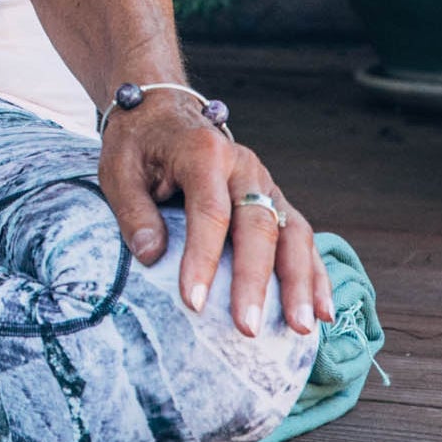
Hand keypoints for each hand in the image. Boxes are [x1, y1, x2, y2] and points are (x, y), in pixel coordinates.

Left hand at [97, 95, 321, 337]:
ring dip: (300, 283)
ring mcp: (266, 183)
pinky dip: (315, 275)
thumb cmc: (138, 146)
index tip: (193, 303)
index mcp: (204, 153)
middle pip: (258, 226)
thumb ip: (134, 212)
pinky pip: (302, 237)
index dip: (202, 258)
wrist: (164, 112)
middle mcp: (244, 166)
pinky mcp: (276, 199)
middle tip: (247, 328)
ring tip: (300, 329)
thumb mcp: (119, 170)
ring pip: (293, 233)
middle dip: (254, 281)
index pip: (209, 211)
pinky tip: (322, 312)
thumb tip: (150, 257)